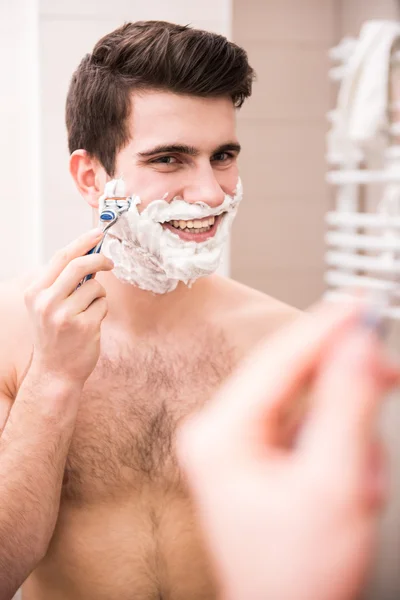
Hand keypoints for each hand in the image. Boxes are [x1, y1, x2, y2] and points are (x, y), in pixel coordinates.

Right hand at [24, 229, 112, 387]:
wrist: (55, 372)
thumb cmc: (55, 335)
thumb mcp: (47, 306)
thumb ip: (63, 282)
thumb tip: (90, 255)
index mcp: (35, 293)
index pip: (60, 257)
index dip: (82, 242)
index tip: (98, 233)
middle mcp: (46, 302)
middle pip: (79, 265)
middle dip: (100, 259)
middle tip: (110, 262)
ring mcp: (65, 315)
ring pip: (96, 287)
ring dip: (99, 295)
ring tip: (88, 311)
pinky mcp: (84, 327)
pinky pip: (103, 305)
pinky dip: (101, 311)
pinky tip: (90, 324)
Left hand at [177, 299, 399, 599]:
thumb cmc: (296, 572)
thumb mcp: (333, 482)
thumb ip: (348, 404)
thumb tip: (356, 343)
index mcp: (220, 434)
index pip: (278, 360)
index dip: (324, 328)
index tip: (359, 303)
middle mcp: (218, 432)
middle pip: (289, 375)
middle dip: (342, 380)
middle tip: (382, 368)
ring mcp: (234, 443)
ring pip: (302, 401)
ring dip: (343, 427)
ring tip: (357, 476)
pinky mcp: (253, 454)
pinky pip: (301, 425)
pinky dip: (334, 443)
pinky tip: (346, 478)